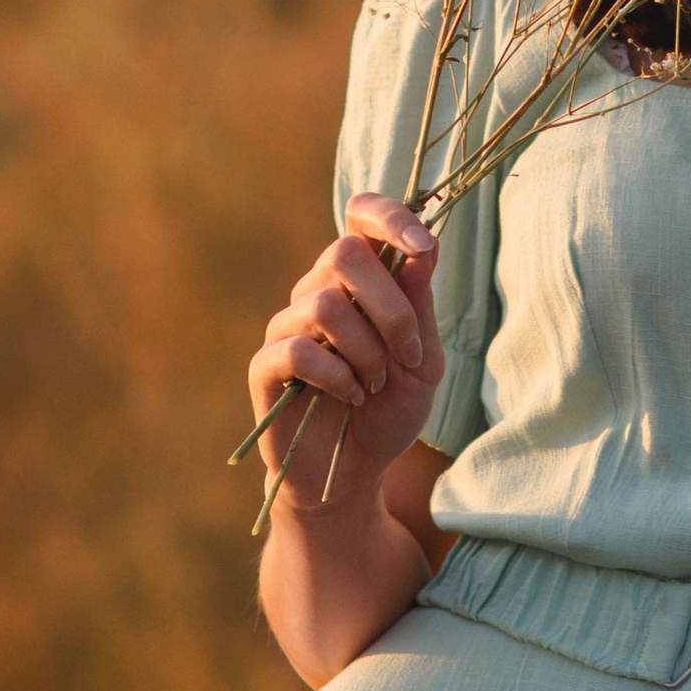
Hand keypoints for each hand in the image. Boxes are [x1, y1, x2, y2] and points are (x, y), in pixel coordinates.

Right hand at [249, 191, 442, 518]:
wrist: (355, 474)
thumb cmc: (390, 411)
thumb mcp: (423, 361)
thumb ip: (420, 306)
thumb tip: (425, 247)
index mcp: (359, 280)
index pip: (360, 215)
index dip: (391, 216)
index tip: (424, 246)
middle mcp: (317, 291)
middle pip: (344, 254)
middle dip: (391, 307)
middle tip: (408, 355)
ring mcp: (286, 326)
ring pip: (325, 304)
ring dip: (367, 350)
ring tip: (376, 384)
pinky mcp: (265, 366)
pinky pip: (298, 349)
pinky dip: (338, 376)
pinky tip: (352, 397)